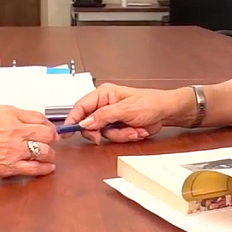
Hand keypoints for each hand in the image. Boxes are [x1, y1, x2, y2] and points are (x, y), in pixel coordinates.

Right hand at [0, 105, 58, 179]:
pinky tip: (47, 168)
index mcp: (6, 113)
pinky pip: (35, 169)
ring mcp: (12, 149)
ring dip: (50, 154)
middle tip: (52, 140)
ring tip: (49, 156)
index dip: (45, 124)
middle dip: (51, 137)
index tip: (46, 127)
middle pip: (47, 133)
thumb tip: (15, 123)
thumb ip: (3, 118)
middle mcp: (13, 130)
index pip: (38, 117)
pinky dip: (44, 169)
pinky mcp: (7, 168)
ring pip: (46, 151)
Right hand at [63, 83, 191, 143]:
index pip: (81, 106)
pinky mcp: (118, 126)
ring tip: (133, 129)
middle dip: (100, 132)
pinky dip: (125, 136)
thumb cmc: (149, 103)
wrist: (166, 112)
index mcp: (103, 94)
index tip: (66, 131)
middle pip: (89, 123)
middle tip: (102, 136)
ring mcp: (111, 117)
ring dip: (119, 135)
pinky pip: (113, 137)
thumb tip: (85, 122)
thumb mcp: (125, 109)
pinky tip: (136, 130)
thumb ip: (103, 116)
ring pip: (103, 133)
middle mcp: (104, 105)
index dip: (72, 119)